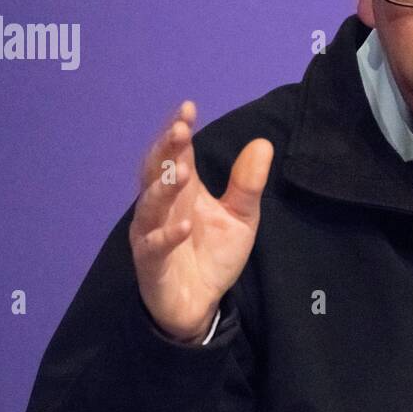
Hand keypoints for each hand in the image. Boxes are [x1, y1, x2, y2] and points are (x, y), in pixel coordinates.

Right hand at [128, 100, 273, 342]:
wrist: (201, 303)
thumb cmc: (214, 255)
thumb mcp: (241, 218)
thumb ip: (247, 184)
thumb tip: (262, 143)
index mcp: (183, 191)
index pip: (177, 154)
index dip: (179, 131)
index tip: (188, 108)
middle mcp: (162, 207)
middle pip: (156, 172)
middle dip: (166, 150)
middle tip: (179, 129)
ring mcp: (151, 233)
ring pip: (150, 206)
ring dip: (164, 188)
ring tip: (181, 172)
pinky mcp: (151, 263)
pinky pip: (154, 246)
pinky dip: (167, 235)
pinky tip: (183, 226)